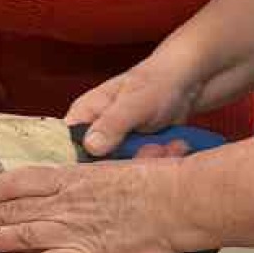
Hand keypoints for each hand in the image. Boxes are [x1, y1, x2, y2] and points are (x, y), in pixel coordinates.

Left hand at [0, 159, 200, 252]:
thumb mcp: (111, 167)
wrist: (176, 201)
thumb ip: (84, 177)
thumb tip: (70, 179)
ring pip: (20, 234)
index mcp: (69, 178)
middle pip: (10, 210)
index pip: (16, 182)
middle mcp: (63, 203)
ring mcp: (73, 231)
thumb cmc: (152, 182)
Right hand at [68, 52, 208, 157]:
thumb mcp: (135, 102)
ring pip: (121, 170)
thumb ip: (112, 123)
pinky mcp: (134, 153)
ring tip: (165, 145)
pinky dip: (158, 160)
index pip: (66, 149)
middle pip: (97, 166)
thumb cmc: (157, 82)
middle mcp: (94, 133)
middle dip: (128, 163)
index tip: (113, 165)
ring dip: (148, 161)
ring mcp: (115, 145)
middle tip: (152, 149)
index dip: (83, 165)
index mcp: (83, 116)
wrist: (187, 82)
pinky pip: (140, 168)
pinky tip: (172, 147)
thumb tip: (90, 147)